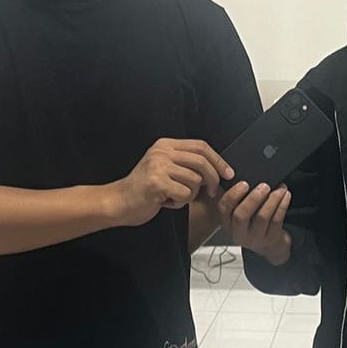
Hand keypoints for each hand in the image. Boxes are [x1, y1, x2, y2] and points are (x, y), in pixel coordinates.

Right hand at [114, 139, 232, 227]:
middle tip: (213, 192)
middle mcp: (162, 152)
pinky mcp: (157, 183)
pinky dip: (180, 202)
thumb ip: (185, 164)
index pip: (201, 146)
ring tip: (174, 196)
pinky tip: (166, 202)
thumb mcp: (164, 168)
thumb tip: (217, 169)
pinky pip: (185, 194)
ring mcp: (158, 166)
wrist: (118, 202)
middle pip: (201, 161)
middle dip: (213, 178)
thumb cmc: (144, 189)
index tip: (228, 173)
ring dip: (190, 194)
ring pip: (195, 180)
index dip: (218, 160)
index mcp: (165, 145)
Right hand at [217, 181, 292, 265]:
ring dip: (272, 200)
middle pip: (241, 215)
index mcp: (228, 222)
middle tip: (264, 186)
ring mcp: (255, 239)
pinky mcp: (270, 239)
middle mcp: (239, 233)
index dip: (233, 195)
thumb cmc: (255, 223)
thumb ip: (241, 198)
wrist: (270, 245)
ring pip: (262, 217)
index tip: (244, 183)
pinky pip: (277, 220)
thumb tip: (249, 175)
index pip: (224, 208)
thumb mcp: (244, 213)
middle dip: (253, 198)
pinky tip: (286, 196)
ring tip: (279, 189)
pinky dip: (282, 206)